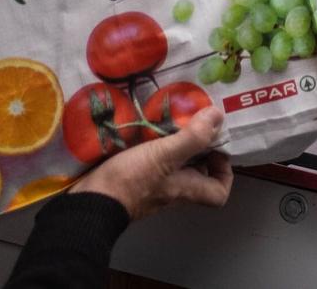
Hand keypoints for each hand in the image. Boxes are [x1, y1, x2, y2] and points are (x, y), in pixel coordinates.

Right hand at [75, 105, 233, 220]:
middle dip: (199, 149)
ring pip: (175, 165)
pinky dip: (156, 145)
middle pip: (198, 174)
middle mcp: (174, 190)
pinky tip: (148, 127)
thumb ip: (192, 138)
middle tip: (194, 123)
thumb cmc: (131, 181)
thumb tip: (218, 116)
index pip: (219, 192)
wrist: (92, 201)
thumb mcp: (165, 155)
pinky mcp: (135, 178)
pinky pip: (154, 161)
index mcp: (187, 189)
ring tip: (173, 119)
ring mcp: (154, 185)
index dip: (224, 172)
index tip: (218, 147)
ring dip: (177, 143)